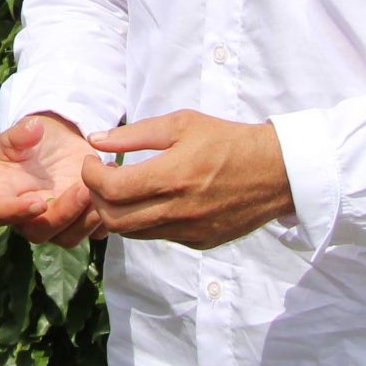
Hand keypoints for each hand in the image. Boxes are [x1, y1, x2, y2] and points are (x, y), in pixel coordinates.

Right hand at [0, 113, 99, 246]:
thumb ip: (20, 133)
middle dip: (62, 214)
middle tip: (82, 190)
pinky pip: (92, 234)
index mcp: (1, 195)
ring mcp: (53, 224)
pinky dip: (102, 220)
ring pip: (68, 238)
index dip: (16, 212)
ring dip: (86, 221)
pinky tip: (110, 192)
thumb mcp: (20, 133)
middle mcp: (25, 218)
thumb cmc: (31, 142)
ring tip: (99, 191)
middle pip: (38, 232)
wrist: (56, 146)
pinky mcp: (78, 223)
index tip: (38, 202)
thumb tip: (33, 128)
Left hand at [80, 111, 292, 249]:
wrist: (275, 172)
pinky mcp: (199, 242)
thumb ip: (135, 134)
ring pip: (133, 233)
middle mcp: (178, 210)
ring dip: (119, 213)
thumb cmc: (227, 140)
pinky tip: (153, 200)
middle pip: (114, 220)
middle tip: (102, 178)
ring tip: (125, 189)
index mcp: (172, 177)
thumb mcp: (182, 124)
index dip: (90, 176)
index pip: (110, 189)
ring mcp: (189, 231)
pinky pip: (158, 236)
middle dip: (98, 198)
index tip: (92, 161)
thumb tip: (96, 139)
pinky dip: (145, 221)